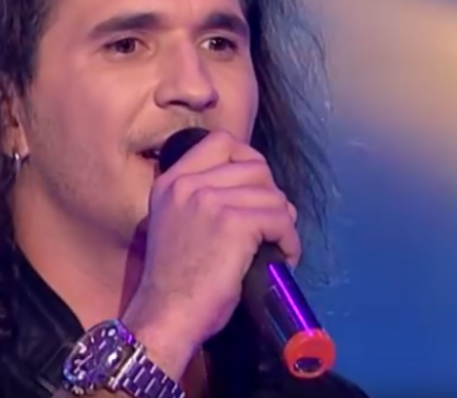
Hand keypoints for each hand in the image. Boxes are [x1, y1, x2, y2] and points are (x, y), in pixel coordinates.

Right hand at [121, 130, 298, 379]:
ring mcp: (210, 200)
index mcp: (171, 182)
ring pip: (272, 194)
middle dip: (270, 196)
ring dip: (283, 223)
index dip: (248, 162)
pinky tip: (282, 258)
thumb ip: (202, 199)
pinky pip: (280, 219)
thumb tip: (258, 190)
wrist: (167, 314)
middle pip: (255, 167)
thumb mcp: (175, 224)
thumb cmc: (176, 282)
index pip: (221, 142)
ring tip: (276, 247)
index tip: (255, 190)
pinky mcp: (234, 222)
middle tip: (270, 227)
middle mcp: (188, 184)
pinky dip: (289, 241)